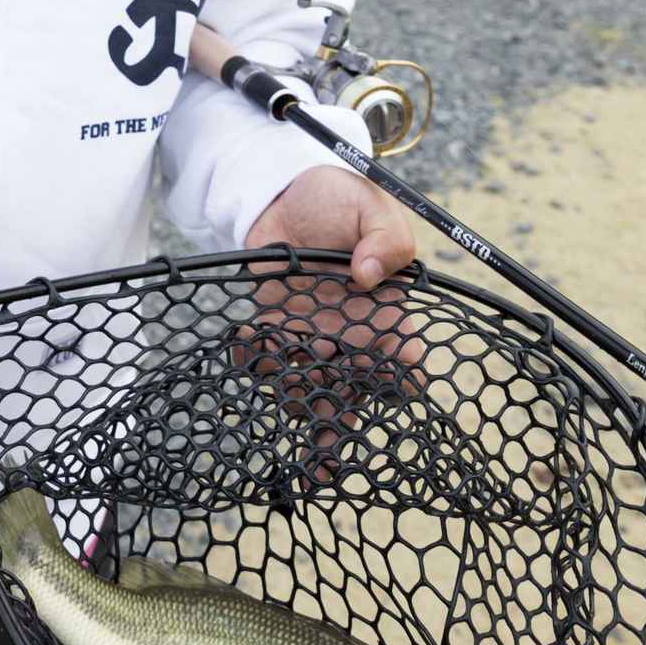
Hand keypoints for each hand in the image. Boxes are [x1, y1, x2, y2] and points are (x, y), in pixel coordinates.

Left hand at [241, 165, 422, 466]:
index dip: (400, 376)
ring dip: (292, 393)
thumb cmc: (341, 199)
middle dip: (341, 423)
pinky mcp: (277, 328)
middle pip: (356, 392)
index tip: (391, 376)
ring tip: (273, 371)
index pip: (405, 359)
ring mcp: (316, 336)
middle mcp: (355, 335)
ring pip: (311, 387)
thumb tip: (370, 274)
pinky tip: (240, 344)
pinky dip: (253, 362)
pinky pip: (268, 361)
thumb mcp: (372, 207)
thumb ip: (384, 237)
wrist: (287, 192)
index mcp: (390, 312)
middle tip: (326, 452)